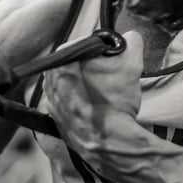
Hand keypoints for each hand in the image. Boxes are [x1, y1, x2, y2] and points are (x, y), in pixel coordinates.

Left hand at [43, 31, 143, 168]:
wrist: (111, 144)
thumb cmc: (117, 102)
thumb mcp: (132, 64)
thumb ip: (132, 43)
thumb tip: (131, 38)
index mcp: (62, 62)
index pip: (81, 44)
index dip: (100, 50)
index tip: (112, 58)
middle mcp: (50, 81)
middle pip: (74, 63)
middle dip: (92, 66)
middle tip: (110, 75)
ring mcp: (51, 101)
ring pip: (70, 82)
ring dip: (86, 83)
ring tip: (104, 92)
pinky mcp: (56, 119)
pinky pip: (68, 101)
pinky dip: (81, 101)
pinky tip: (96, 106)